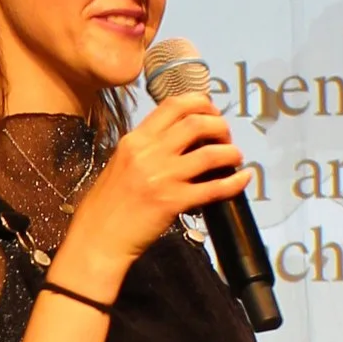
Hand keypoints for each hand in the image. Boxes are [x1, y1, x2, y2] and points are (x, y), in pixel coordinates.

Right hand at [58, 97, 250, 284]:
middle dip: (220, 126)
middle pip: (197, 122)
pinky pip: (214, 188)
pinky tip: (244, 178)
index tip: (211, 114)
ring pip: (210, 153)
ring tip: (235, 157)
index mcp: (136, 139)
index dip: (201, 103)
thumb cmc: (107, 204)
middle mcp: (149, 152)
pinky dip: (235, 182)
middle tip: (225, 138)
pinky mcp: (173, 202)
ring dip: (231, 152)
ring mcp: (163, 177)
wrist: (97, 238)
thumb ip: (148, 147)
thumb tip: (181, 138)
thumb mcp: (122, 162)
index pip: (173, 105)